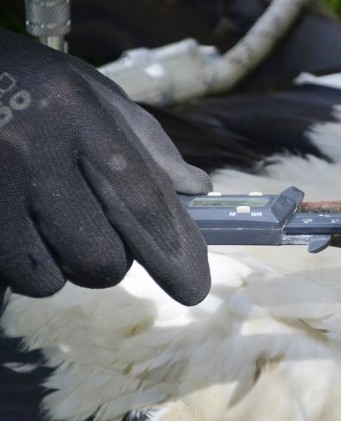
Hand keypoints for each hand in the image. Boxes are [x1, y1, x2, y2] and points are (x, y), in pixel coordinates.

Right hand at [0, 30, 210, 305]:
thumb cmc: (34, 87)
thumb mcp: (94, 95)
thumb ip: (148, 143)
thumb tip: (197, 188)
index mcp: (77, 112)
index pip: (141, 200)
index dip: (174, 252)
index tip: (192, 287)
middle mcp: (32, 146)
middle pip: (100, 254)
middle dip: (114, 260)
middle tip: (103, 234)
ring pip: (55, 275)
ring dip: (69, 266)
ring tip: (58, 227)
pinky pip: (17, 276)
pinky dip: (32, 269)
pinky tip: (27, 233)